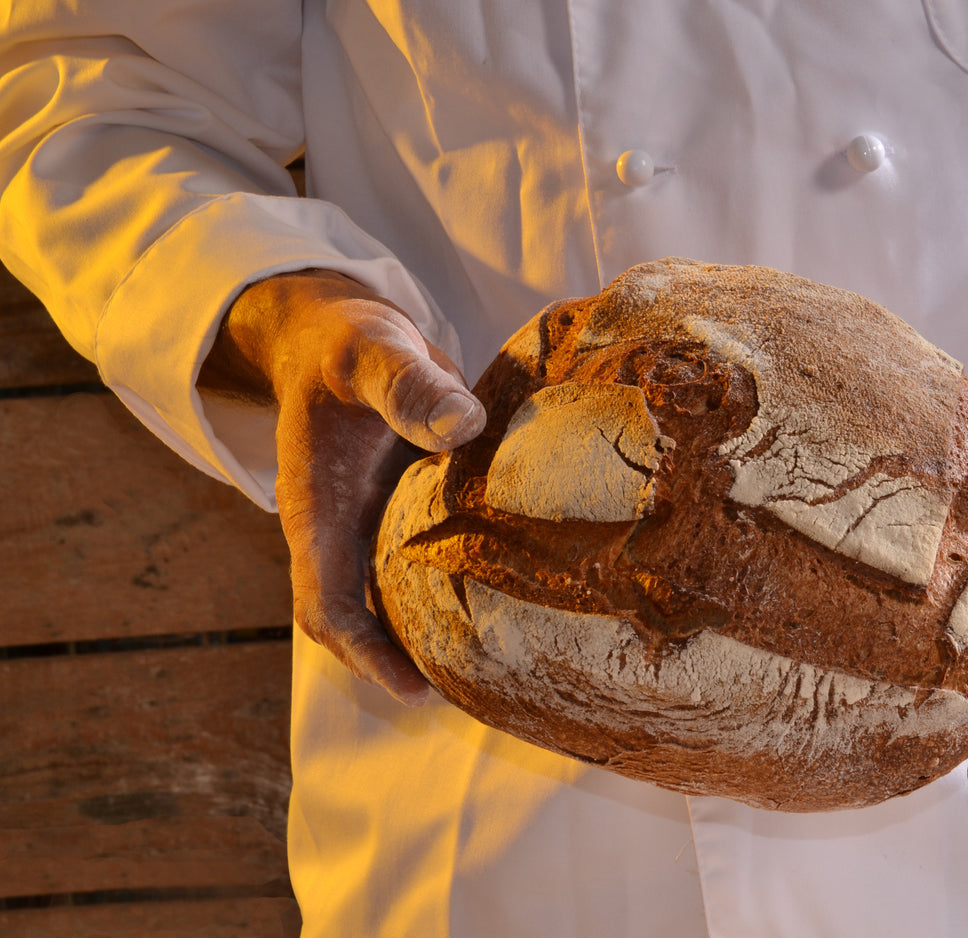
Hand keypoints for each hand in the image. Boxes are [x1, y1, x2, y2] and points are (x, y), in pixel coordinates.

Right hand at [200, 269, 485, 704]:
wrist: (338, 337)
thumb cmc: (348, 346)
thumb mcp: (373, 352)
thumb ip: (409, 386)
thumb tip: (460, 426)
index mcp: (316, 509)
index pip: (326, 604)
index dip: (365, 654)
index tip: (414, 689)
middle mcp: (338, 531)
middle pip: (357, 622)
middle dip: (400, 666)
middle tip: (472, 696)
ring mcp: (368, 527)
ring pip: (389, 602)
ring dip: (427, 638)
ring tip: (495, 670)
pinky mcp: (400, 514)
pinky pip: (419, 569)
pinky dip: (451, 592)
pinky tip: (505, 603)